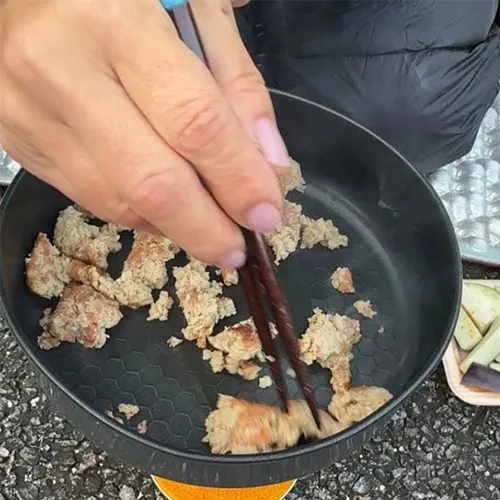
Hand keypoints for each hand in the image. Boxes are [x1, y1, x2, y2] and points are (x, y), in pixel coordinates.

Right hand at [0, 0, 285, 267]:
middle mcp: (62, 74)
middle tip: (238, 249)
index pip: (195, 124)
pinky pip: (89, 197)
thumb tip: (268, 164)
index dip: (238, 179)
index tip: (267, 214)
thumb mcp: (193, 11)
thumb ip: (236, 83)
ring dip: (174, 227)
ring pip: (117, 201)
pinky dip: (138, 213)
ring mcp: (30, 114)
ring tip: (208, 230)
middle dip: (205, 229)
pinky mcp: (17, 142)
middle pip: (151, 182)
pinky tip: (165, 209)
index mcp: (118, 23)